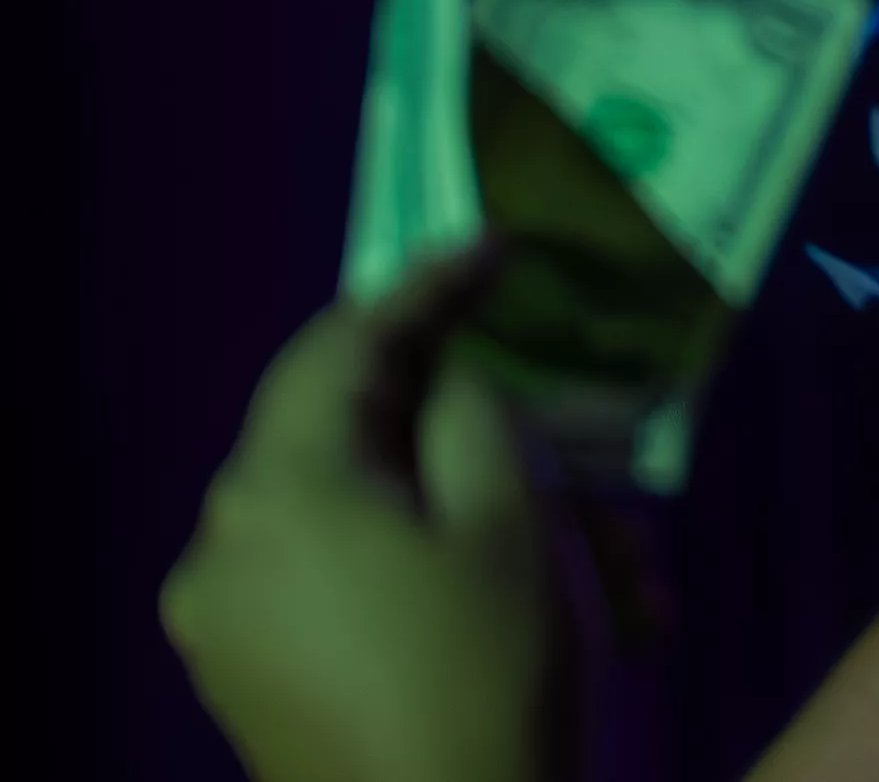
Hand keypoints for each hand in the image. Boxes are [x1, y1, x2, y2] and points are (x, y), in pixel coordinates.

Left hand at [159, 248, 562, 781]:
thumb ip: (472, 420)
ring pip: (367, 524)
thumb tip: (444, 385)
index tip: (494, 247)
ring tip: (606, 571)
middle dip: (477, 438)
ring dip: (479, 524)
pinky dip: (433, 578)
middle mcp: (223, 548)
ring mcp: (227, 624)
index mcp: (275, 492)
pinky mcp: (251, 681)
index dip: (423, 288)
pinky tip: (534, 610)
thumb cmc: (484, 673)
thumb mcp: (513, 523)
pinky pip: (346, 589)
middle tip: (576, 440)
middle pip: (353, 442)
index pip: (341, 347)